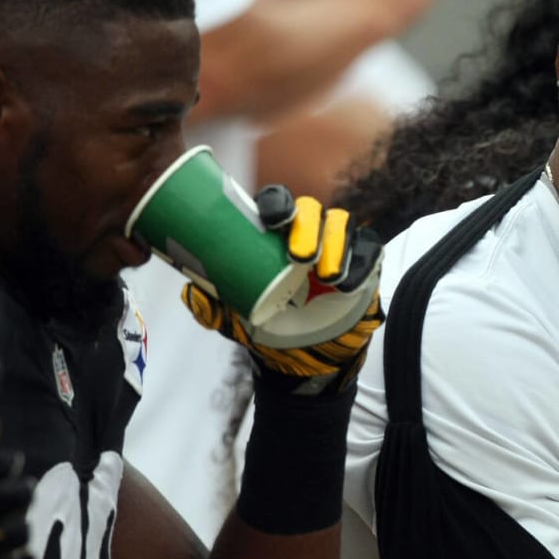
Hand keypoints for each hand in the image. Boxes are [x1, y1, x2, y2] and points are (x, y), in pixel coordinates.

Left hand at [183, 186, 383, 394]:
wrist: (306, 356)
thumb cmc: (271, 323)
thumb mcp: (237, 317)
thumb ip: (213, 305)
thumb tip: (189, 291)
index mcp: (276, 234)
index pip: (278, 202)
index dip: (277, 203)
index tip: (271, 221)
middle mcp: (309, 233)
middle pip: (313, 210)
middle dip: (308, 226)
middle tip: (300, 256)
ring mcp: (339, 247)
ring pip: (343, 226)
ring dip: (337, 245)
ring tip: (326, 275)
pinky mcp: (365, 264)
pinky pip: (369, 251)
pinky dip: (361, 263)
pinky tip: (349, 283)